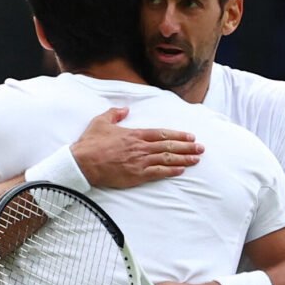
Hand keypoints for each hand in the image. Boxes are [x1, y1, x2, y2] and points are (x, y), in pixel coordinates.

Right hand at [71, 107, 202, 188]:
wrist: (82, 162)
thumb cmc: (90, 143)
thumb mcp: (101, 122)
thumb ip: (115, 114)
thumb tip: (125, 109)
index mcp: (134, 134)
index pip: (162, 134)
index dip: (178, 136)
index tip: (190, 136)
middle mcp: (140, 147)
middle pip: (169, 147)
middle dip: (187, 147)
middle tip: (201, 148)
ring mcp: (139, 162)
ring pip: (167, 159)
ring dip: (184, 159)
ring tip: (196, 159)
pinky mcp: (136, 175)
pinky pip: (157, 173)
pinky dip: (170, 171)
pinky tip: (181, 170)